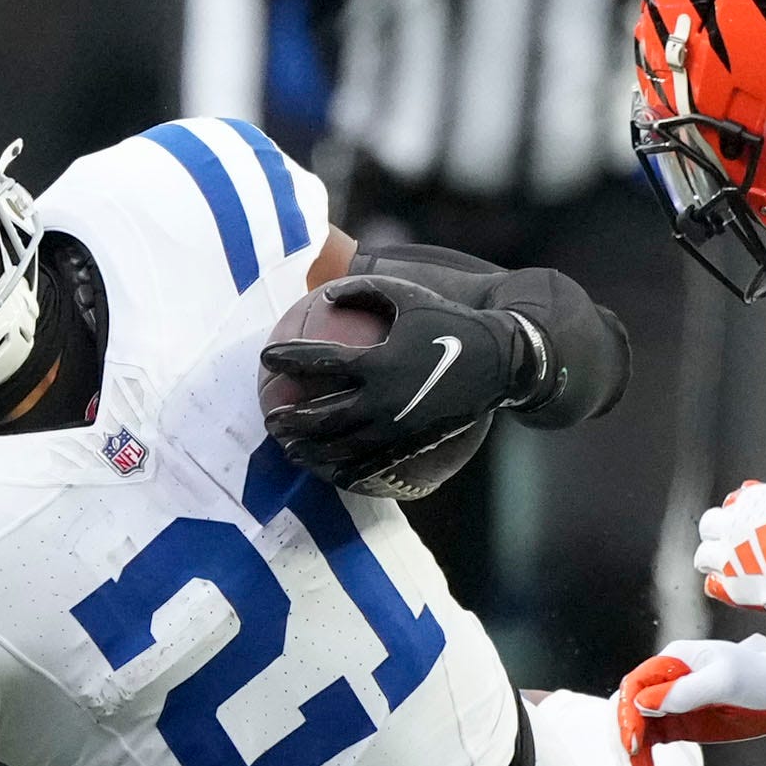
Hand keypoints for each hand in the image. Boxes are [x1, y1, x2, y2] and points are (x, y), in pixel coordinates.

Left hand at [261, 276, 526, 481]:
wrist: (500, 362)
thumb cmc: (450, 323)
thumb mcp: (407, 296)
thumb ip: (363, 291)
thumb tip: (325, 292)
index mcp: (378, 361)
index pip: (319, 362)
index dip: (287, 359)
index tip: (266, 358)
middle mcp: (383, 399)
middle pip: (321, 416)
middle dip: (290, 419)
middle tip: (271, 418)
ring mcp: (397, 427)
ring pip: (341, 447)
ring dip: (310, 450)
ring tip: (290, 450)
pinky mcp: (411, 444)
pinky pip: (372, 464)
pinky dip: (346, 470)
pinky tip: (330, 473)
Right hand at [618, 635, 765, 765]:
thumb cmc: (759, 676)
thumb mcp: (725, 680)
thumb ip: (686, 691)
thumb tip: (644, 703)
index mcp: (672, 661)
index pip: (634, 686)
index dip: (627, 715)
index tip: (634, 743)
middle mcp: (664, 682)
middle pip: (628, 710)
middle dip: (623, 741)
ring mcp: (671, 705)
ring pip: (637, 730)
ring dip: (632, 757)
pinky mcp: (679, 724)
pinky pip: (651, 743)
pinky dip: (645, 761)